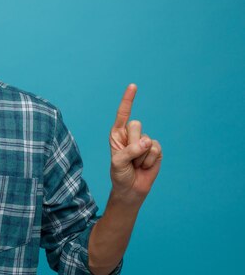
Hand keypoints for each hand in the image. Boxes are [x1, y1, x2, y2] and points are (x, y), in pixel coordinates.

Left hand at [109, 84, 162, 205]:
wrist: (131, 188)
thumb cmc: (120, 174)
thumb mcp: (118, 163)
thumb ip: (129, 151)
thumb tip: (147, 142)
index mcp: (117, 133)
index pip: (123, 113)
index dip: (128, 100)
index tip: (133, 86)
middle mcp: (131, 134)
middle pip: (136, 125)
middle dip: (133, 143)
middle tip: (129, 157)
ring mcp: (145, 141)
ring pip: (147, 140)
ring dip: (141, 157)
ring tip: (136, 164)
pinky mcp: (156, 150)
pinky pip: (156, 150)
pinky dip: (149, 161)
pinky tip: (145, 166)